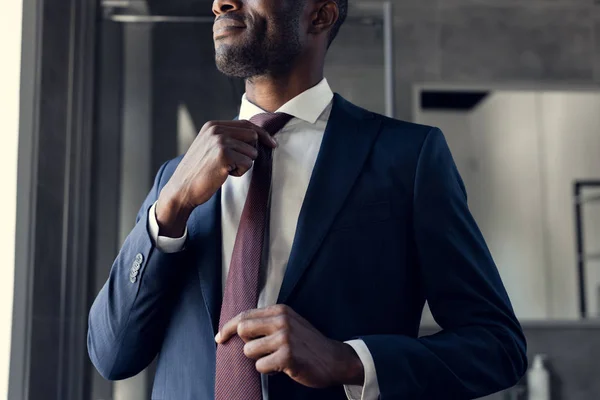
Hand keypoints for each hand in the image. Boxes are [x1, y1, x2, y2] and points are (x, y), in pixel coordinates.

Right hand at [155, 120, 276, 236]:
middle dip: (251, 152)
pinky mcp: (224, 155)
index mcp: (213, 125)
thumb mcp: (209, 147)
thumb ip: (227, 138)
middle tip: (236, 164)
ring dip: (243, 165)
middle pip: (253, 135)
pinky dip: (239, 172)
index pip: (246, 124)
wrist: (182, 189)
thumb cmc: (198, 172)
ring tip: (224, 170)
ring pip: (252, 152)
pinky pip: (248, 164)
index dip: (262, 134)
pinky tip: (224, 174)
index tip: (273, 144)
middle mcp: (216, 129)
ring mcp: (220, 141)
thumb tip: (255, 136)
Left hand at [215, 305, 364, 388]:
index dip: (228, 327)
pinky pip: (260, 366)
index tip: (220, 337)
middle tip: (258, 351)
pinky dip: (267, 370)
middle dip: (245, 343)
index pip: (244, 314)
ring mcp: (285, 337)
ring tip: (274, 359)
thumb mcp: (290, 324)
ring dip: (258, 359)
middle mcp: (281, 320)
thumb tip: (236, 328)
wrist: (335, 360)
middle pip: (242, 329)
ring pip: (248, 351)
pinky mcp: (287, 355)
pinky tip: (281, 367)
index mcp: (280, 310)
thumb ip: (267, 322)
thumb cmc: (307, 344)